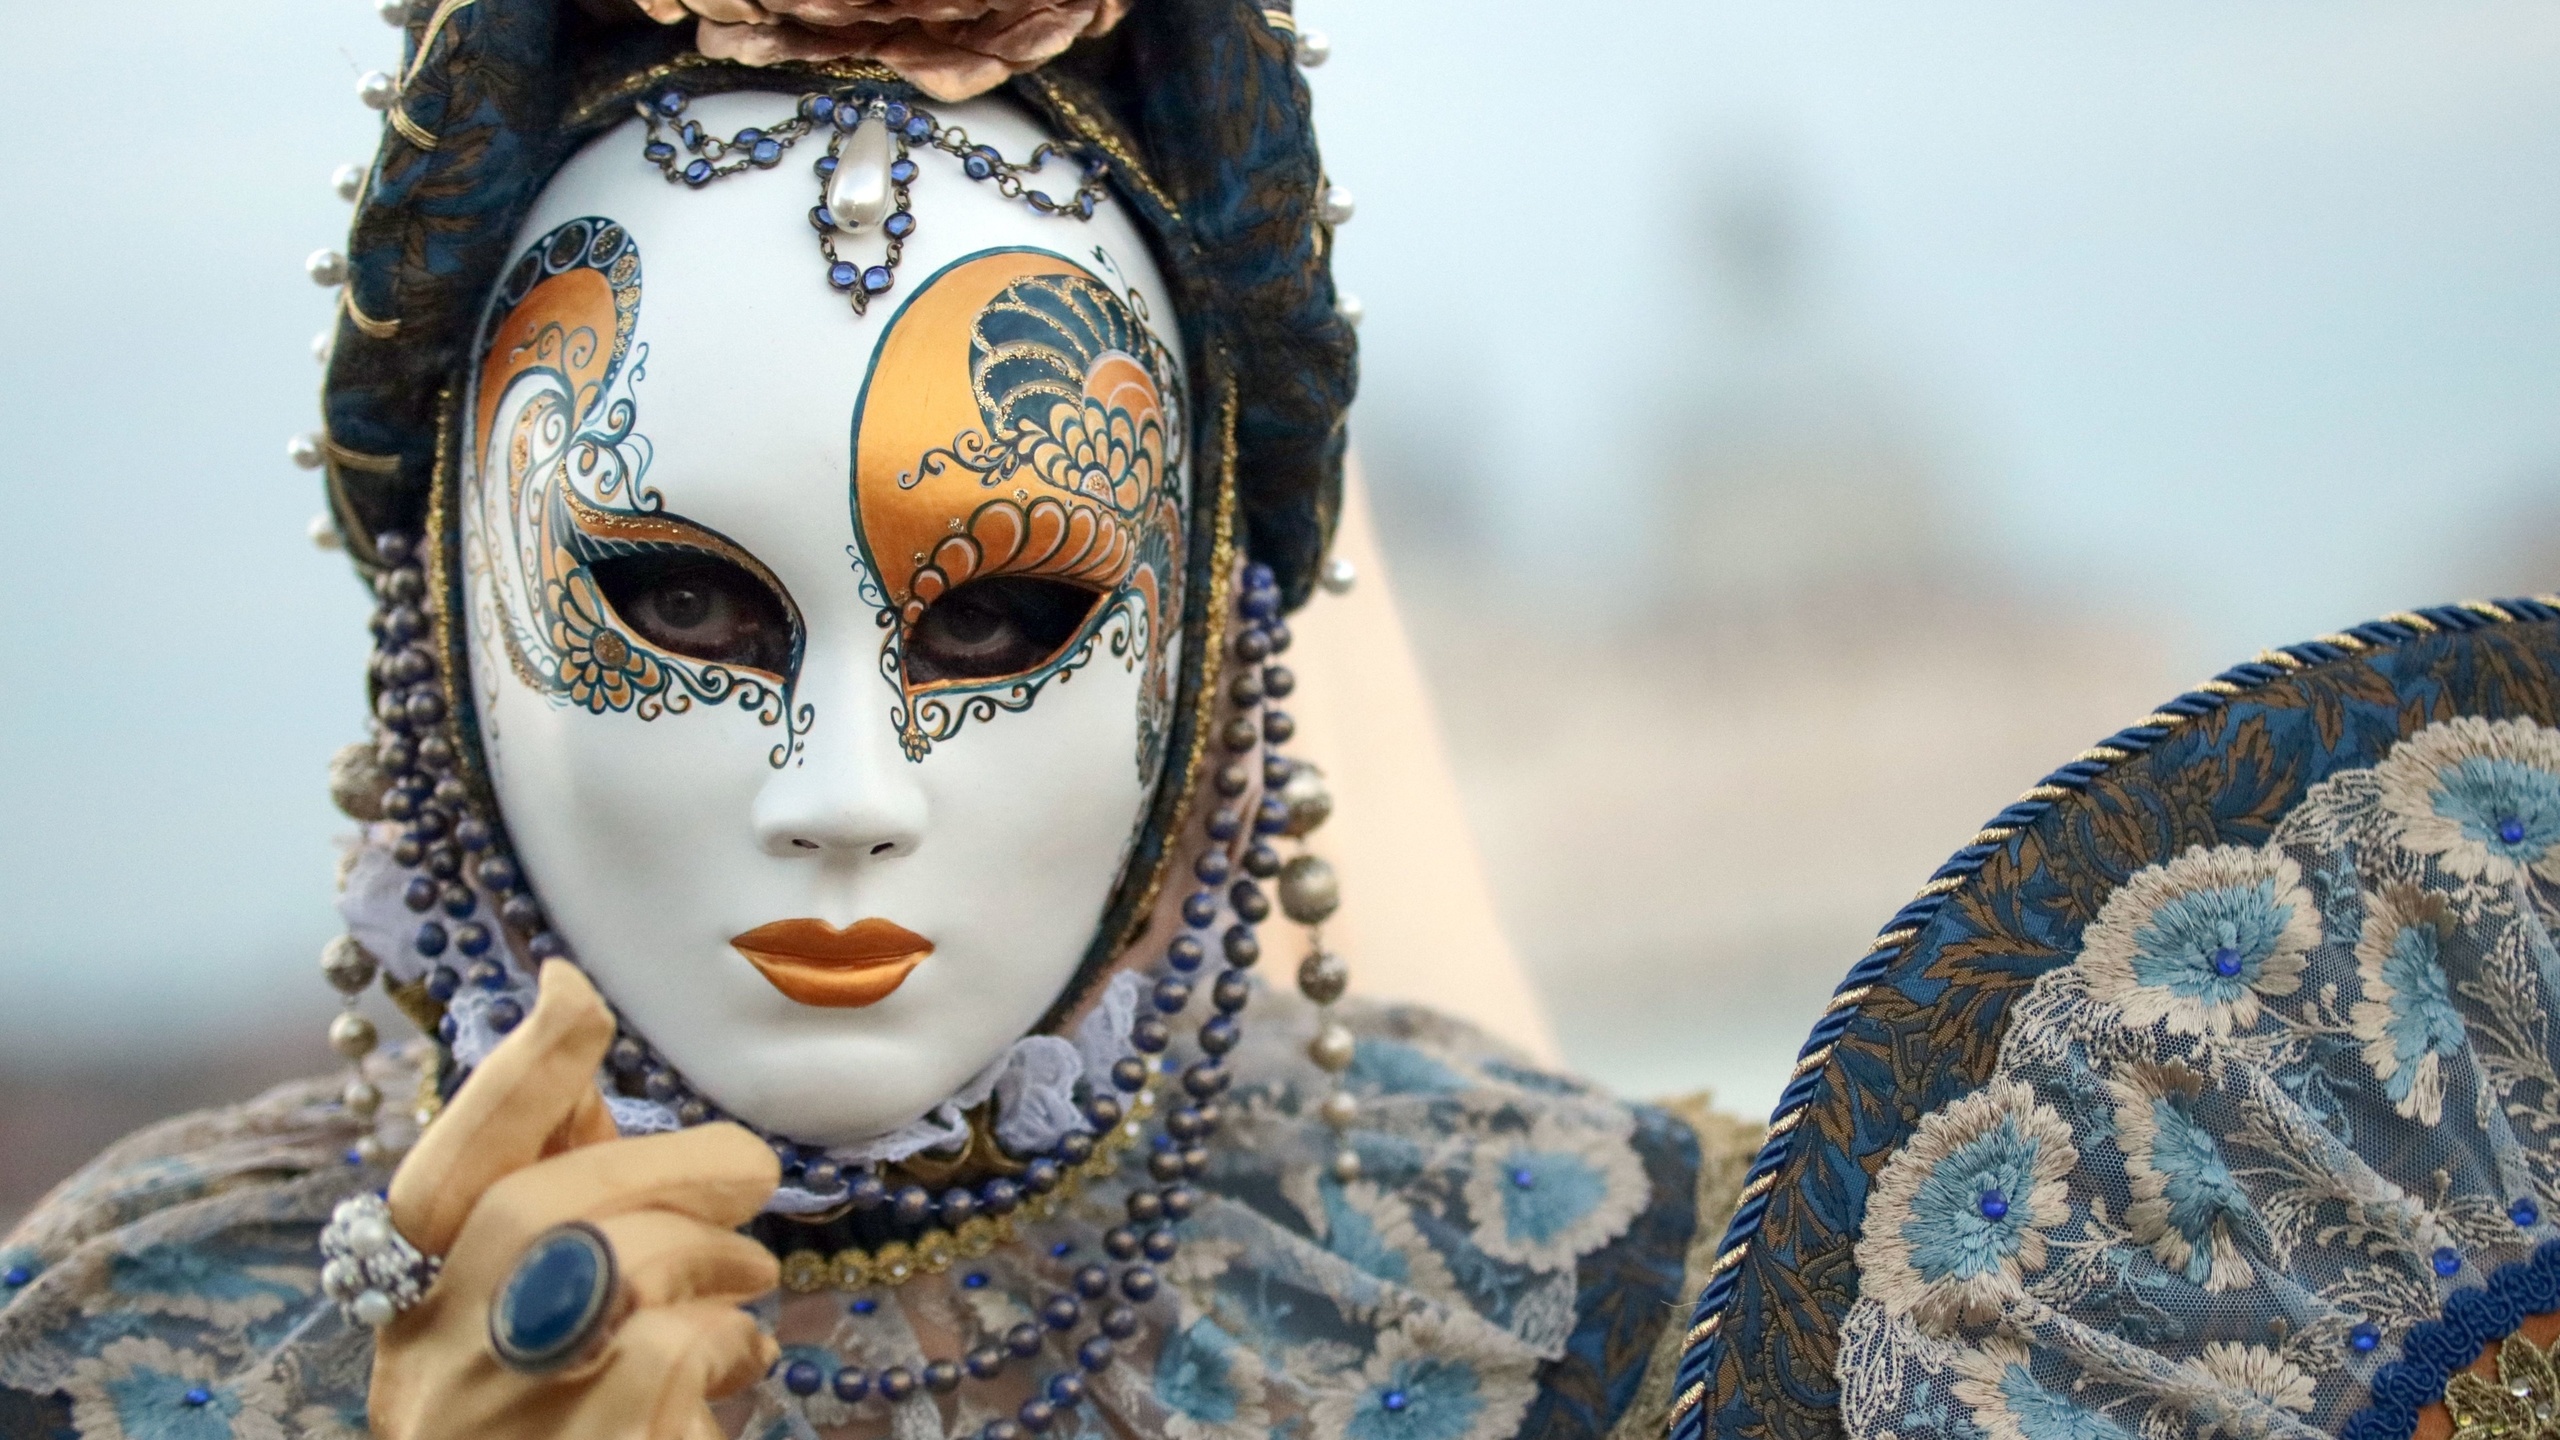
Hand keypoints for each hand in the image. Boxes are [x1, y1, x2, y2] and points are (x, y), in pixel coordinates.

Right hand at [368, 962, 781, 1439]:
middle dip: (665, 1166)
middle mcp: (428, 1372)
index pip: (444, 1169)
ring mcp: (496, 1431)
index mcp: (408, 1310)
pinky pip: (663, 1355)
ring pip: (607, 1272)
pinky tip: (733, 1368)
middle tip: (747, 1182)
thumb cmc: (562, 1421)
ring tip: (747, 1284)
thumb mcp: (532, 1309)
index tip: (574, 987)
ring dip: (709, 1258)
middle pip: (536, 1209)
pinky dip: (722, 1343)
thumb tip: (566, 1010)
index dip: (512, 1071)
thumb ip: (555, 1180)